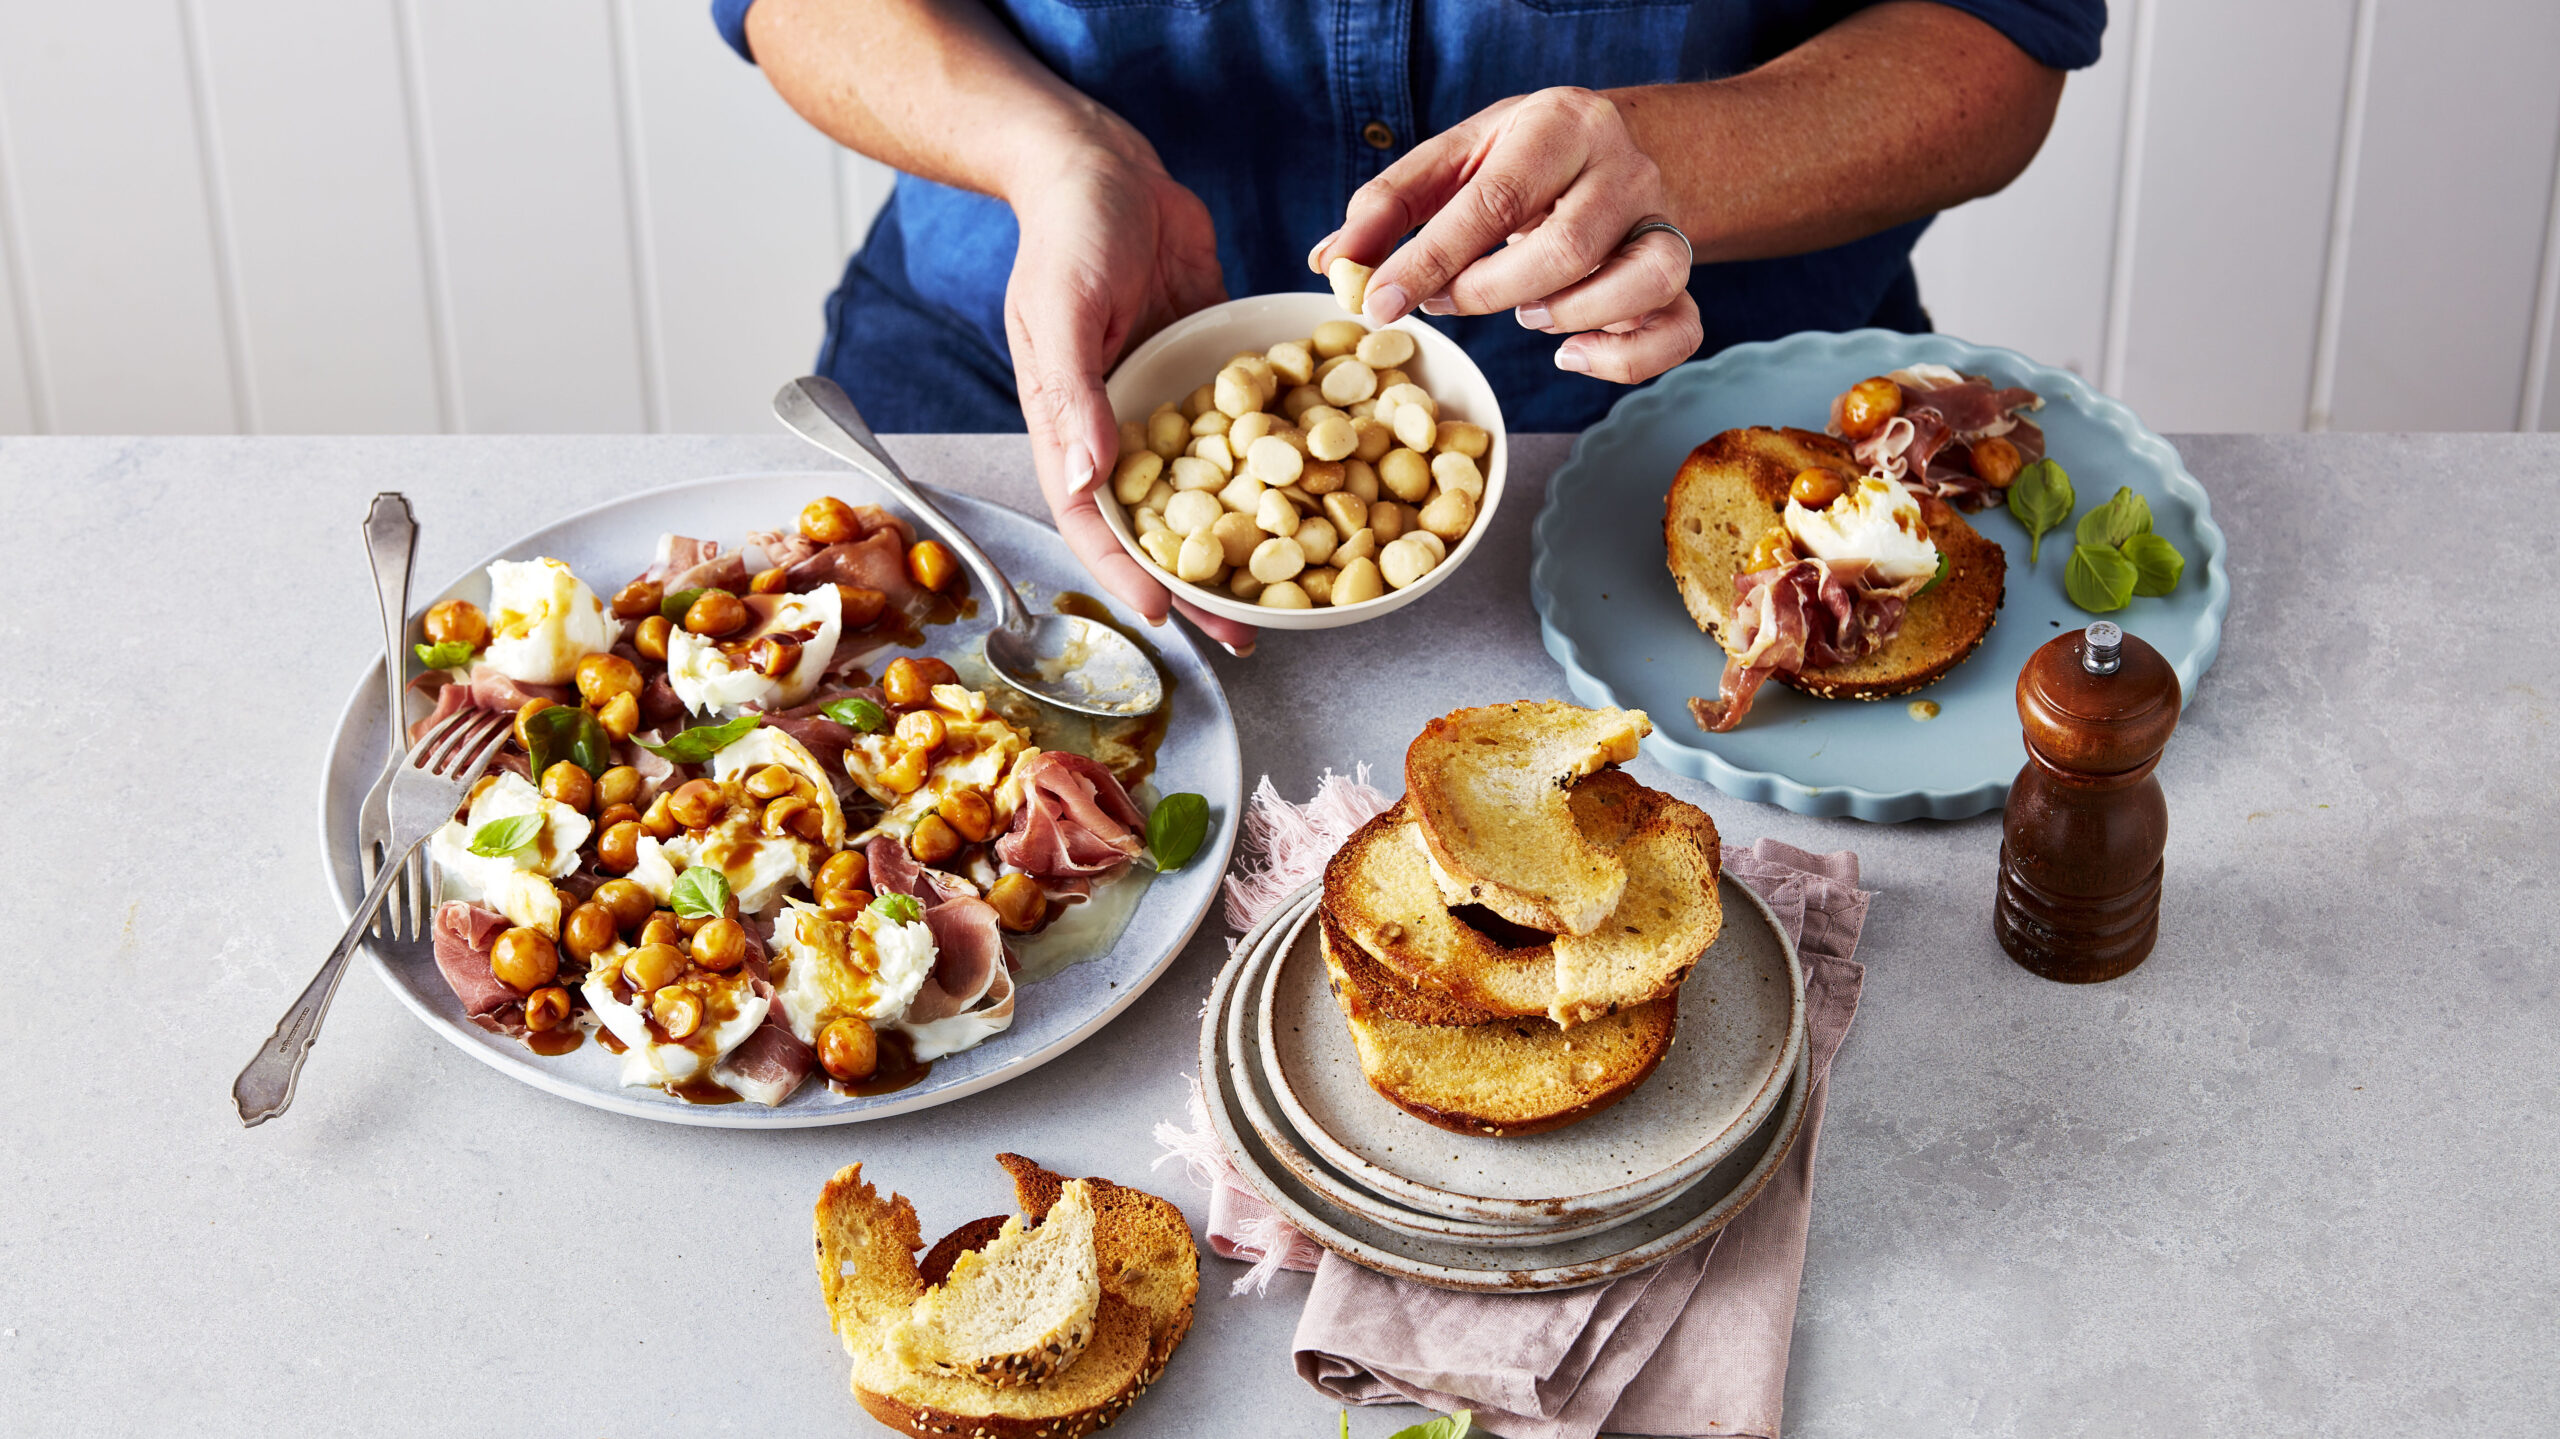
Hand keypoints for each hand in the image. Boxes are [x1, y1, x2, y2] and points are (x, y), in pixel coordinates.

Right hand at [1003, 137, 1258, 653]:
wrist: (1104, 161)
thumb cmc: (1069, 229)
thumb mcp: (1062, 307)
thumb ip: (1072, 392)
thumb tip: (1086, 477)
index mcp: (1068, 425)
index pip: (1093, 520)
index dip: (1129, 573)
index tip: (1170, 614)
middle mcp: (1117, 427)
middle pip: (1157, 526)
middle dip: (1198, 584)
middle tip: (1245, 637)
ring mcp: (1166, 404)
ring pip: (1207, 492)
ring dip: (1244, 541)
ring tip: (1288, 597)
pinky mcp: (1210, 373)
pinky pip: (1246, 432)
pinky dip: (1276, 467)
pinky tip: (1321, 498)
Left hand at [1312, 87, 1702, 383]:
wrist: (1610, 145)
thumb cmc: (1518, 159)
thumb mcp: (1452, 160)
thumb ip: (1389, 205)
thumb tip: (1334, 264)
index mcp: (1559, 127)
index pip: (1495, 200)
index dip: (1431, 259)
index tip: (1381, 301)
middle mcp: (1623, 170)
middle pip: (1569, 247)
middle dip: (1492, 292)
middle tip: (1450, 301)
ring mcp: (1662, 222)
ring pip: (1642, 282)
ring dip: (1568, 316)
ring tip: (1524, 314)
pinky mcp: (1681, 274)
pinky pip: (1681, 328)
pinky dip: (1626, 358)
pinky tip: (1571, 354)